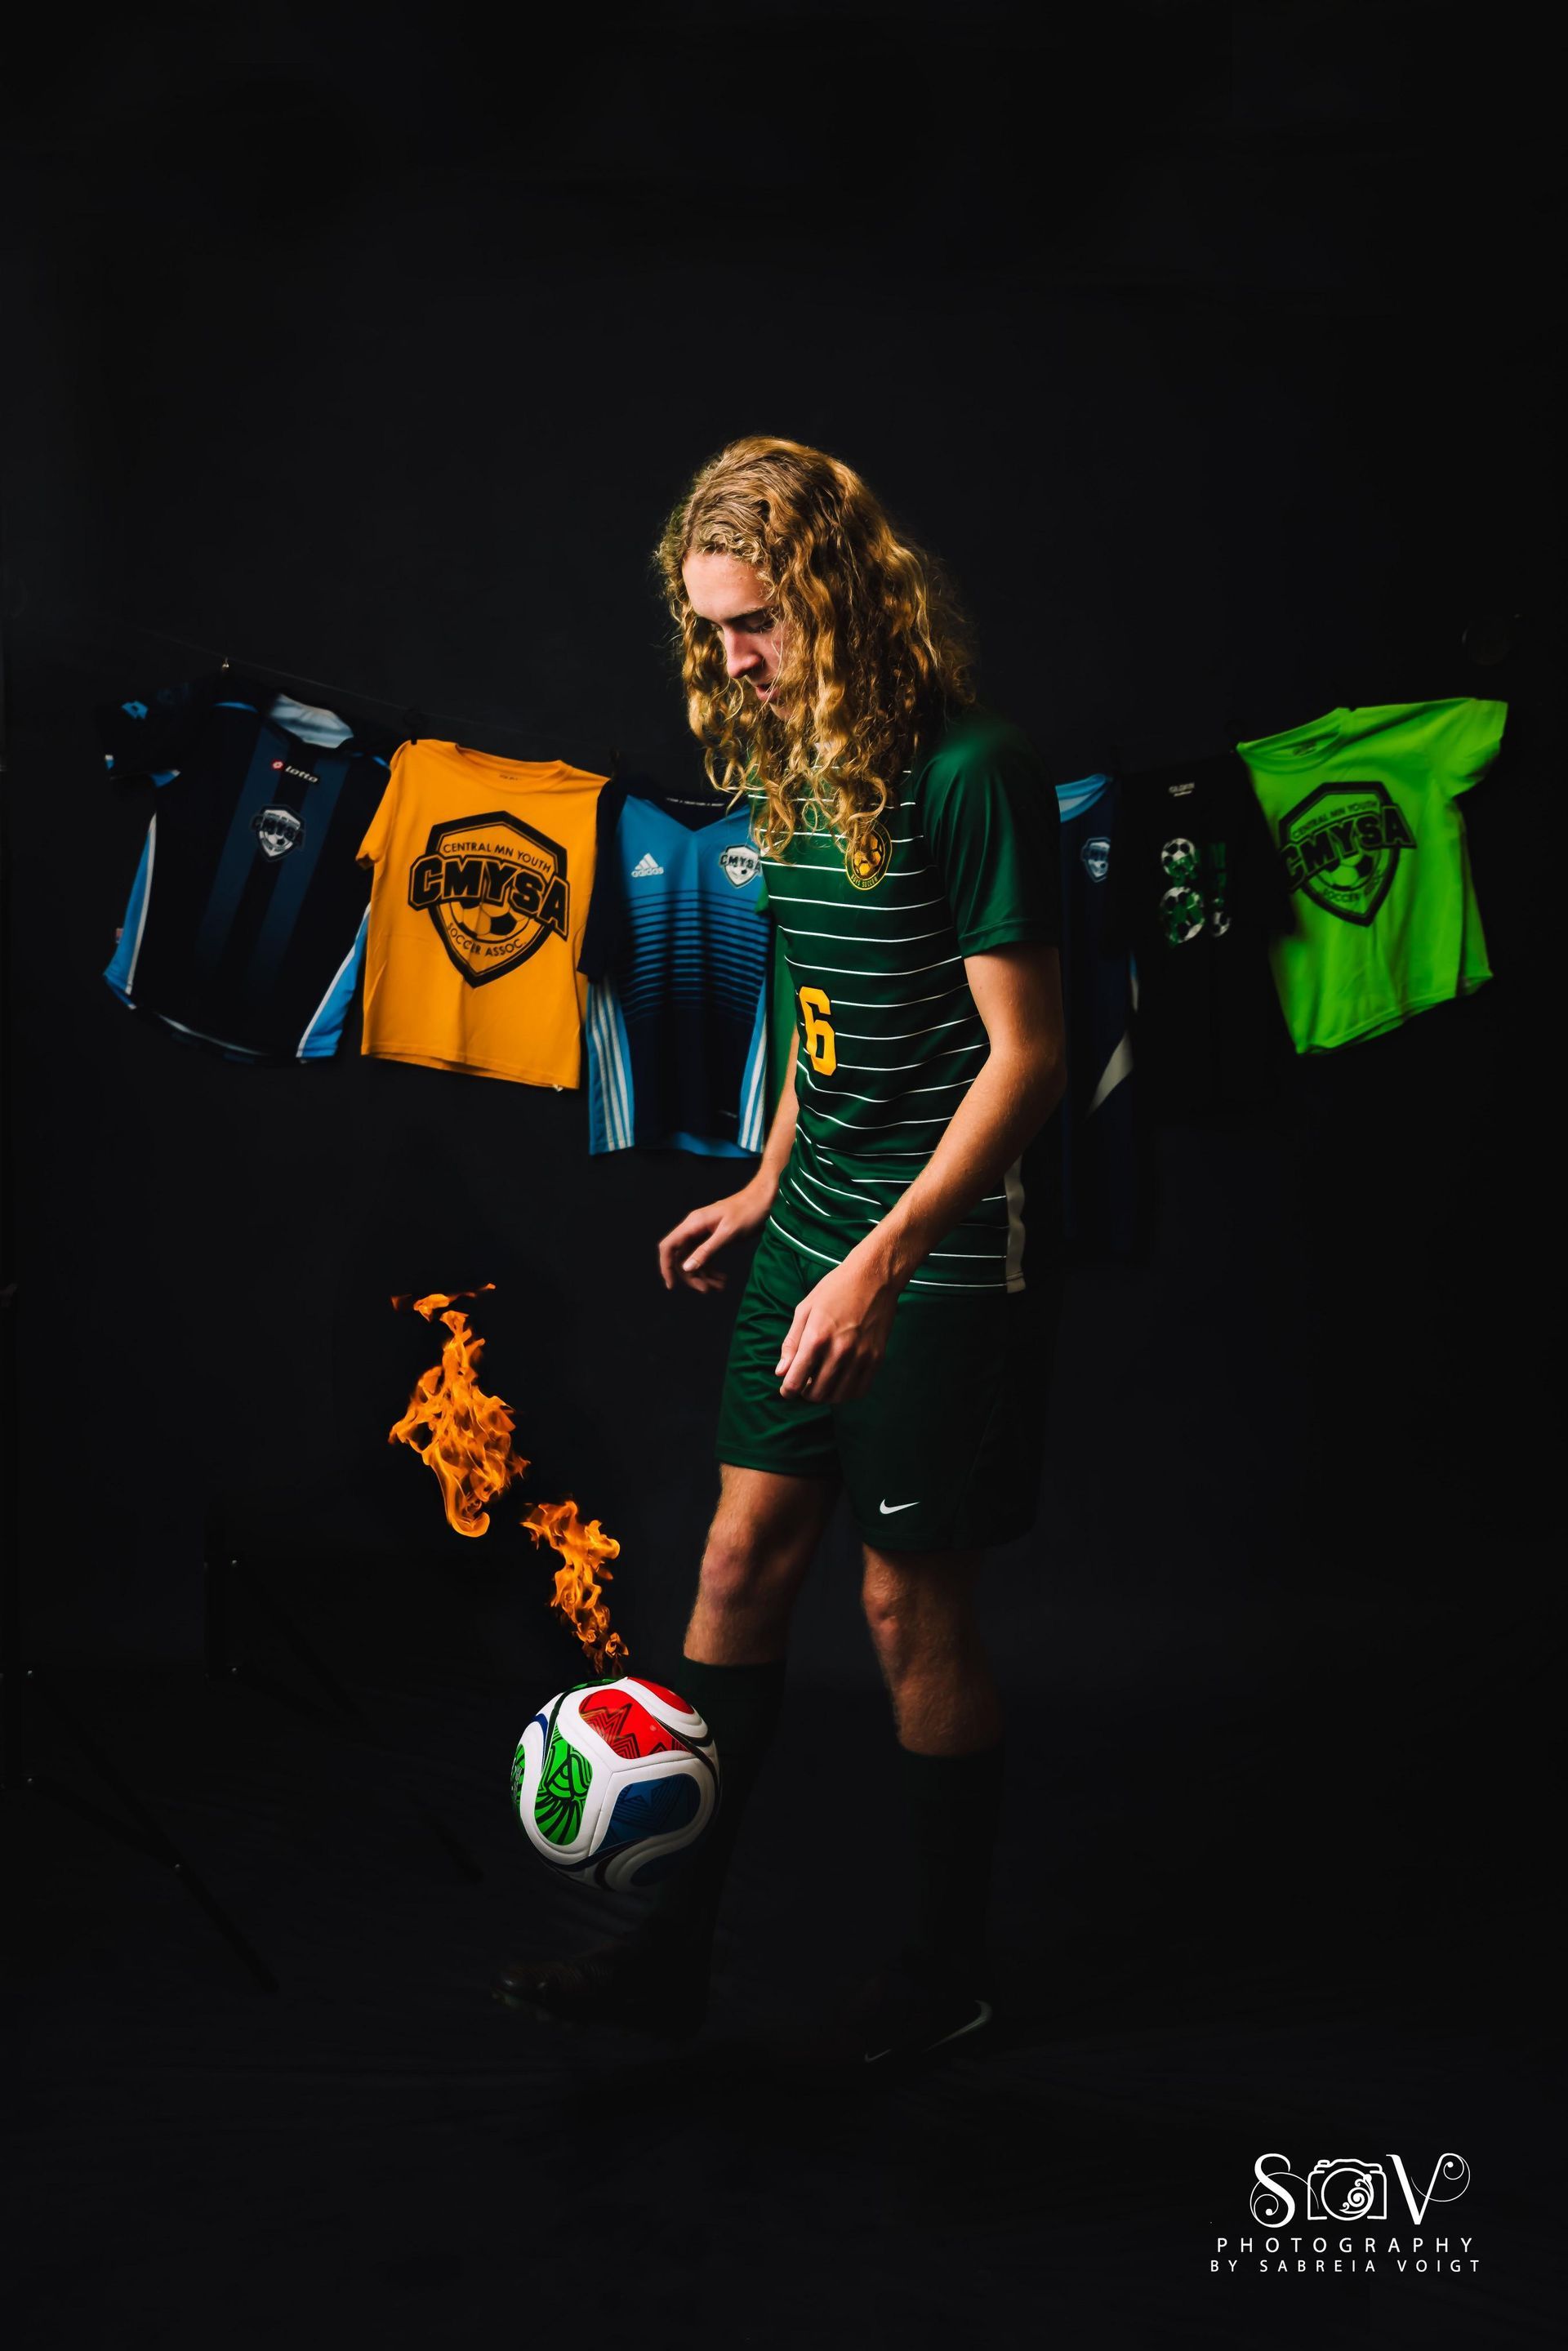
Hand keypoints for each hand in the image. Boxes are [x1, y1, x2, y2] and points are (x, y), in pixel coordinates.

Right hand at [658, 1178, 772, 1292]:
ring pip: (694, 1259)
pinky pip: (706, 1257)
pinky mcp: (713, 1238)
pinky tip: (722, 1280)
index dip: (666, 1266)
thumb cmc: (748, 1211)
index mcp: (693, 1224)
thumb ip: (706, 1251)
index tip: (672, 1285)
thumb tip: (686, 1268)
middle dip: (691, 1276)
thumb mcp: (727, 1234)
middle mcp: (694, 1228)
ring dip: (704, 1276)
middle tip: (706, 1290)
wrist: (765, 1200)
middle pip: (681, 1257)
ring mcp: (704, 1234)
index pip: (669, 1246)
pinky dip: (712, 1270)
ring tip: (719, 1287)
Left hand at [775, 1247, 898, 1403]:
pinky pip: (859, 1390)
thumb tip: (780, 1373)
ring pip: (838, 1396)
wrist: (874, 1277)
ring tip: (822, 1381)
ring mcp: (861, 1356)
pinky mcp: (877, 1358)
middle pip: (817, 1394)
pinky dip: (847, 1393)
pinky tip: (841, 1381)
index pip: (795, 1381)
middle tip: (805, 1382)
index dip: (787, 1391)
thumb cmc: (835, 1289)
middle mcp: (839, 1351)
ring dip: (826, 1395)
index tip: (787, 1389)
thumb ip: (791, 1343)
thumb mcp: (805, 1310)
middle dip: (805, 1393)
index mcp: (816, 1337)